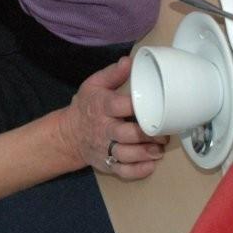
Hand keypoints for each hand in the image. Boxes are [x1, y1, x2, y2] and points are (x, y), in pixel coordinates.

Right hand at [57, 56, 167, 179]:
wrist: (69, 133)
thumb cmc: (87, 106)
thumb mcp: (93, 85)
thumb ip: (112, 74)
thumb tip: (130, 61)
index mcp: (101, 107)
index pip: (119, 105)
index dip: (138, 106)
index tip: (155, 105)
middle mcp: (103, 129)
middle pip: (127, 134)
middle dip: (149, 135)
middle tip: (163, 132)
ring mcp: (104, 148)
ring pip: (127, 154)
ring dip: (147, 153)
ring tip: (159, 148)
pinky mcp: (107, 164)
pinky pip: (124, 172)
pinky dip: (139, 171)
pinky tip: (150, 164)